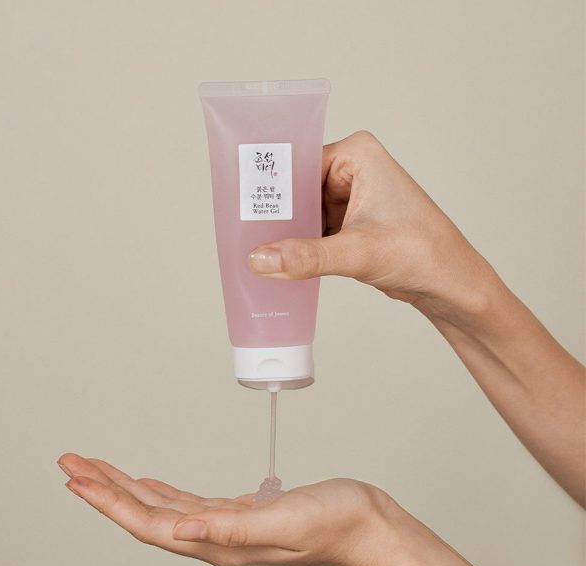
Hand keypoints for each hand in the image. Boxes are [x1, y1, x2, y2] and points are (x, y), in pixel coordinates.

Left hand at [57, 453, 397, 565]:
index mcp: (222, 545)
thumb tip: (182, 530)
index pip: (149, 524)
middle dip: (106, 489)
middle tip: (74, 464)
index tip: (78, 478)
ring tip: (100, 471)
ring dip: (129, 489)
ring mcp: (228, 528)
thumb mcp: (286, 521)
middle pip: (146, 514)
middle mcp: (217, 540)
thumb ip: (232, 528)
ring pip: (163, 507)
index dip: (109, 502)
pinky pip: (189, 503)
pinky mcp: (241, 514)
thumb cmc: (337, 523)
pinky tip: (153, 485)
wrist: (368, 525)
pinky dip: (163, 491)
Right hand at [248, 130, 496, 320]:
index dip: (270, 186)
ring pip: (304, 211)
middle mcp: (353, 170)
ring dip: (286, 231)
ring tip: (257, 247)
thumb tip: (260, 258)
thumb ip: (306, 256)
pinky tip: (280, 257)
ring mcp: (351, 197)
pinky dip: (300, 243)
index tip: (243, 204)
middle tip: (244, 231)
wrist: (449, 284)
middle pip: (297, 188)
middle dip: (277, 213)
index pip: (298, 163)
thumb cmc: (423, 253)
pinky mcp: (351, 222)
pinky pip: (314, 228)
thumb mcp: (357, 252)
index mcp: (358, 155)